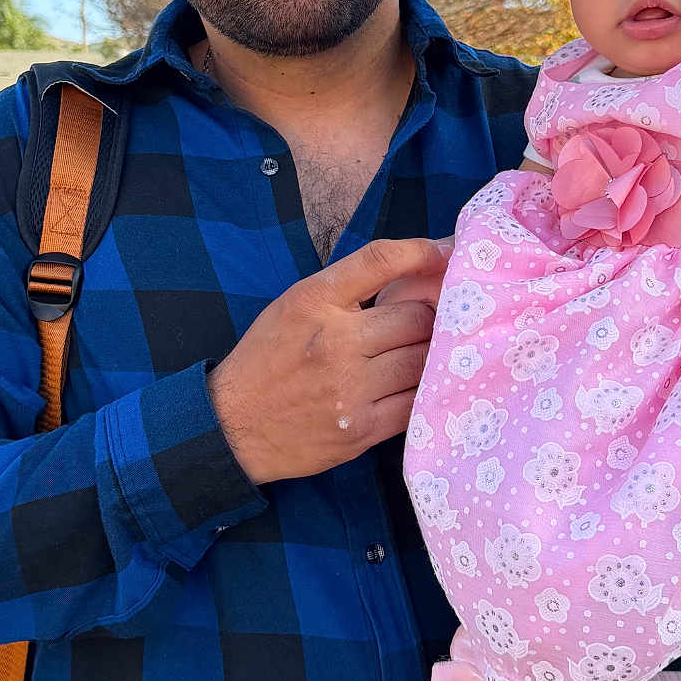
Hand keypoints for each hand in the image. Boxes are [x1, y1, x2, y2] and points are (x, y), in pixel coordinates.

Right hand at [208, 238, 448, 485]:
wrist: (234, 426)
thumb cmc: (269, 359)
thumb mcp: (295, 305)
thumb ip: (347, 288)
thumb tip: (414, 269)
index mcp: (314, 301)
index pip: (380, 260)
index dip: (423, 251)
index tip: (446, 253)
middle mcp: (335, 341)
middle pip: (417, 317)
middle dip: (430, 317)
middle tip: (430, 322)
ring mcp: (350, 388)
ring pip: (422, 360)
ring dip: (430, 356)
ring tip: (423, 355)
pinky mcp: (362, 429)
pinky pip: (416, 403)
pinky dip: (422, 392)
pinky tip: (415, 387)